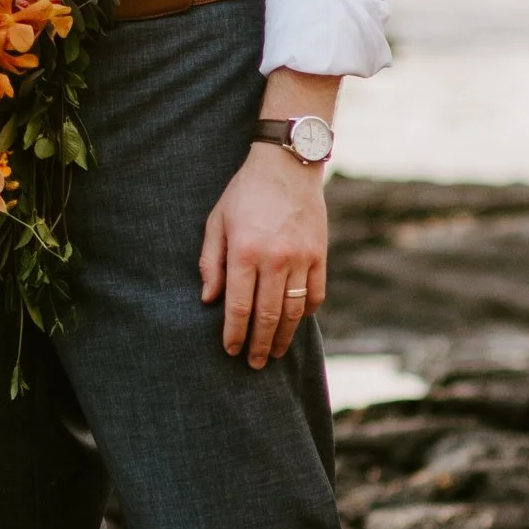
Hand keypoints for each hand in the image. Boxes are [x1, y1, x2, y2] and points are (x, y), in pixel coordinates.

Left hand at [200, 145, 325, 368]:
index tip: (230, 350)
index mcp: (245, 252)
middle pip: (268, 315)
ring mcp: (301, 258)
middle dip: (259, 344)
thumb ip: (211, 262)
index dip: (234, 333)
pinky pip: (315, 294)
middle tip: (254, 363)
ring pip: (294, 310)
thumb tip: (208, 300)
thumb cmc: (245, 193)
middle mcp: (275, 259)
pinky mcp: (320, 255)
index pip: (238, 306)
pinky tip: (296, 322)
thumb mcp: (217, 221)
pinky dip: (306, 313)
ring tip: (275, 353)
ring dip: (284, 337)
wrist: (288, 164)